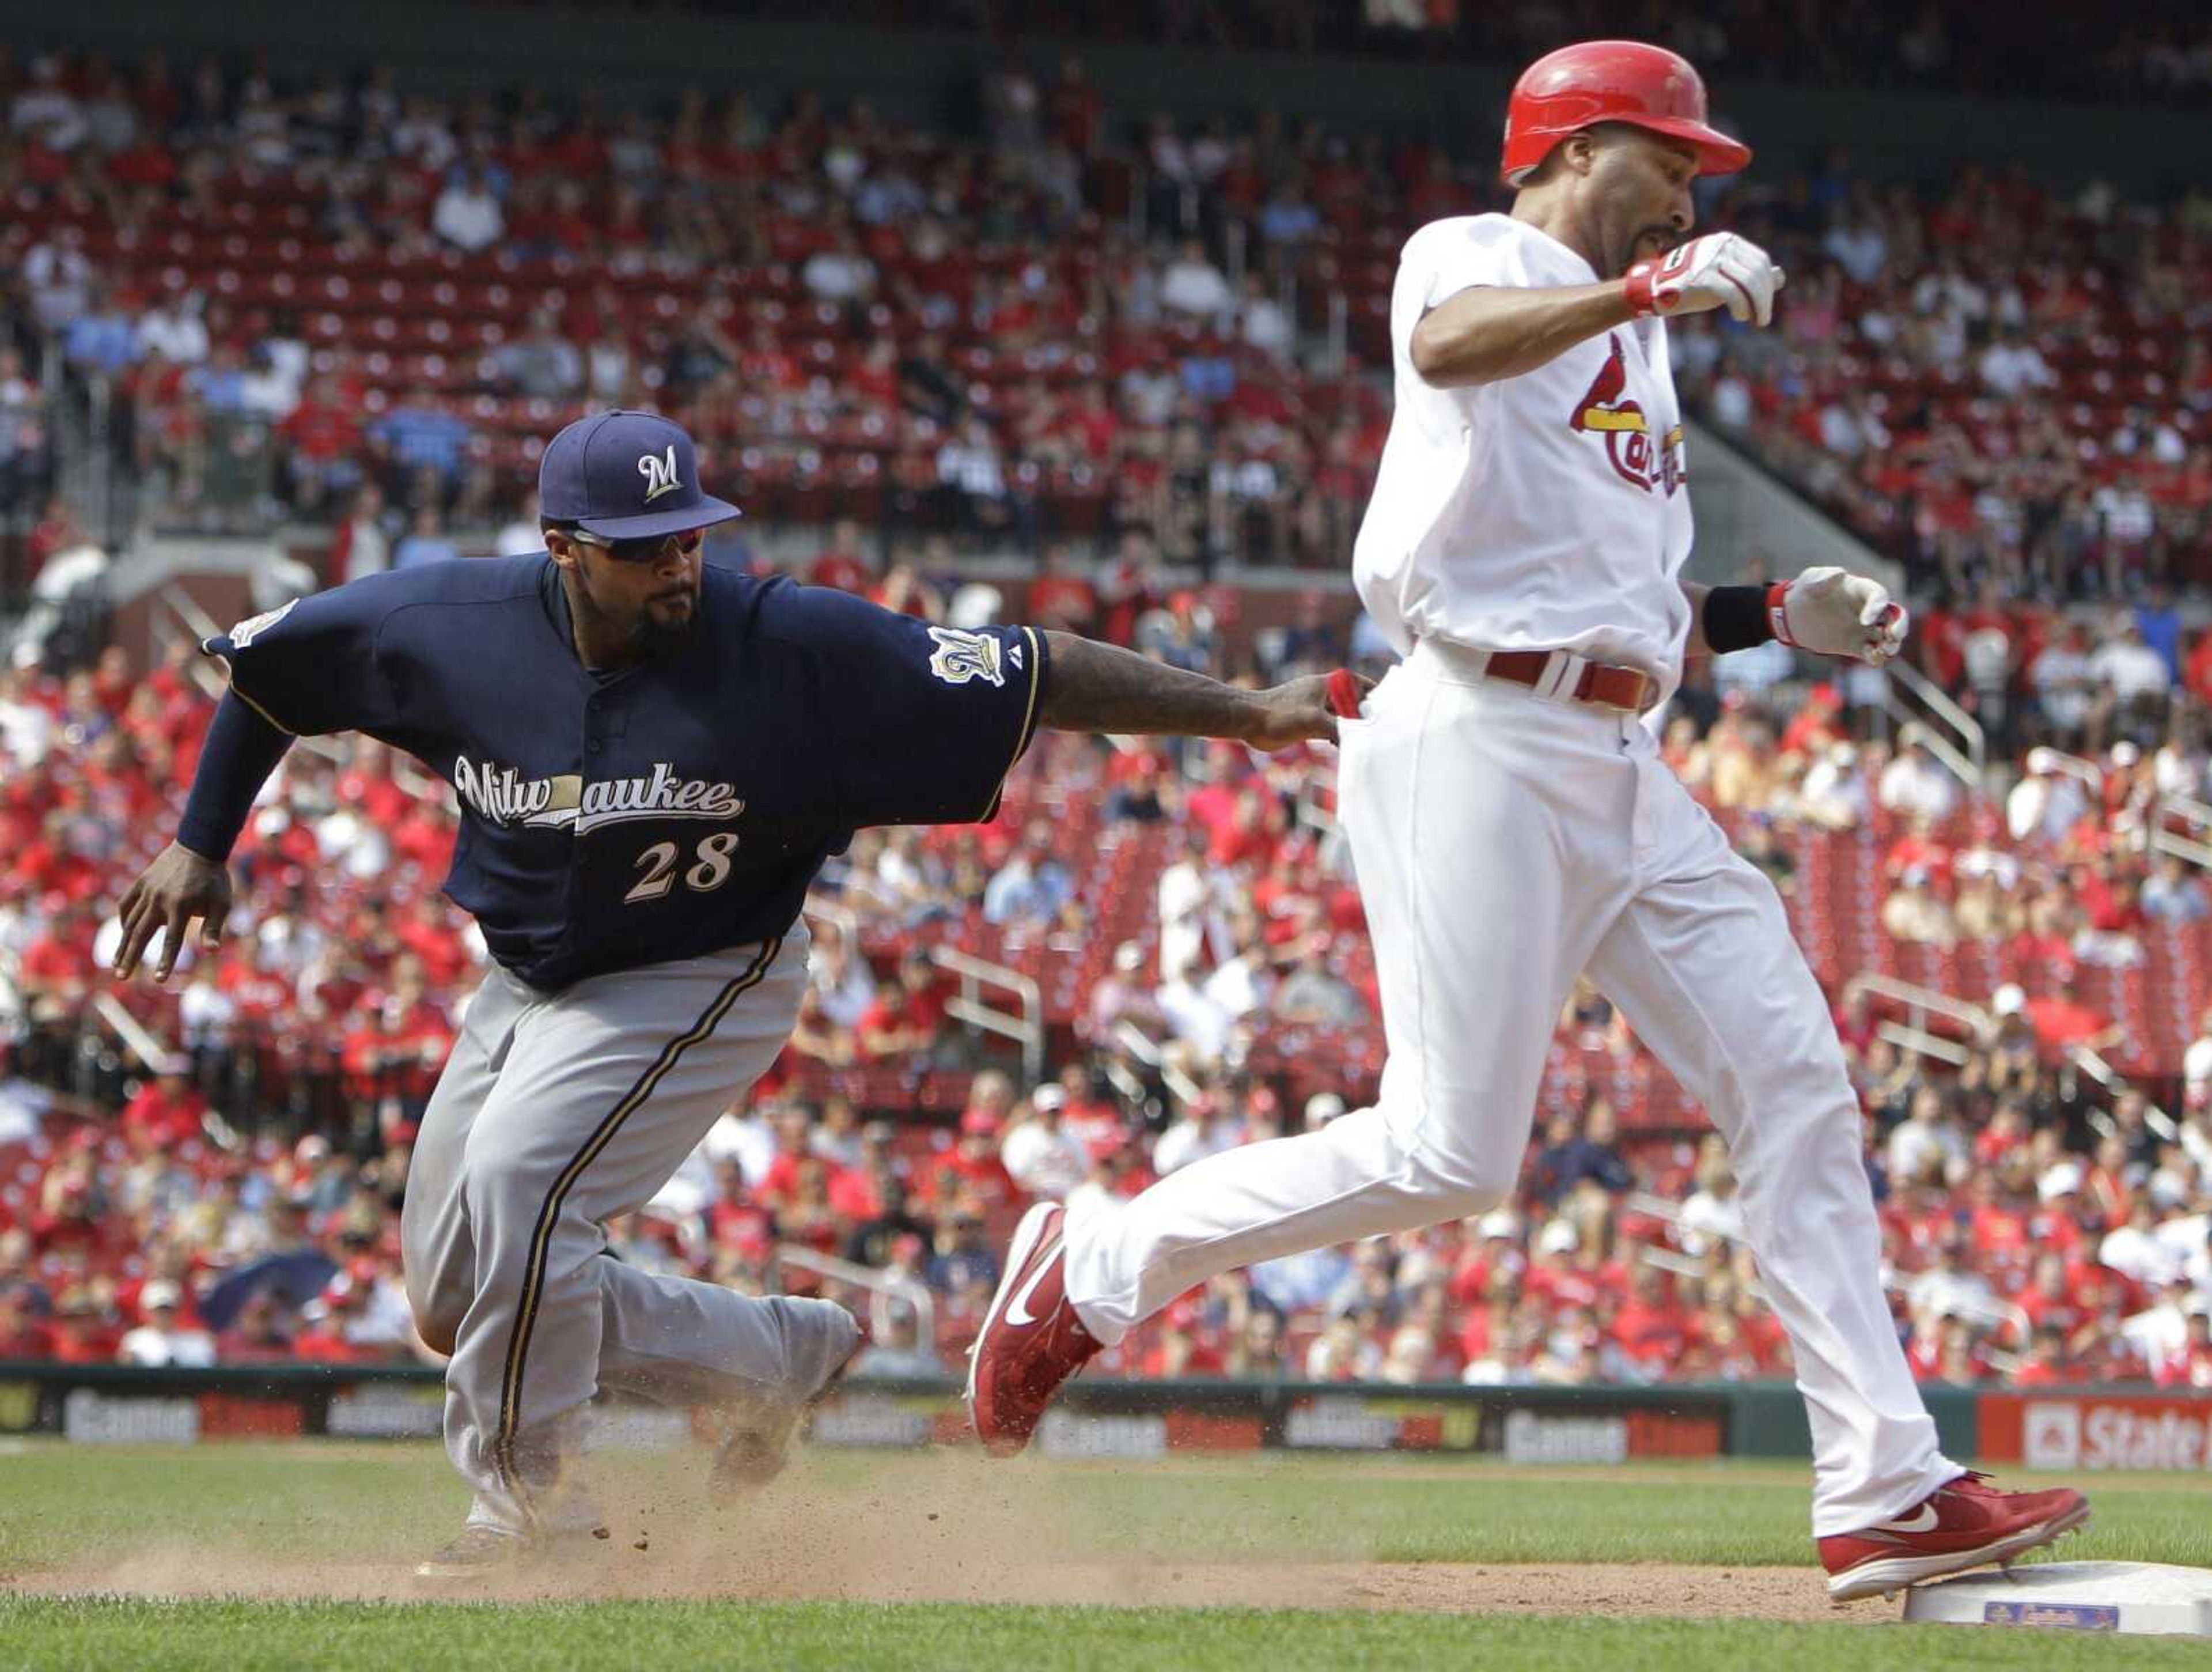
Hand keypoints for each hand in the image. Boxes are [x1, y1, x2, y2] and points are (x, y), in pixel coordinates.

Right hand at [113, 842, 232, 981]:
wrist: (199, 846)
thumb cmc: (214, 879)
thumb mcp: (221, 903)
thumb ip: (214, 927)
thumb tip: (212, 950)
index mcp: (181, 907)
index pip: (172, 941)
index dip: (165, 961)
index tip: (158, 980)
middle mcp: (160, 901)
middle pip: (141, 935)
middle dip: (131, 957)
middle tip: (121, 977)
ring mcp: (147, 891)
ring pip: (130, 922)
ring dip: (123, 944)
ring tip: (116, 963)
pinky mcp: (141, 882)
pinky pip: (126, 903)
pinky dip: (123, 918)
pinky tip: (124, 932)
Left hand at [1245, 670, 1374, 751]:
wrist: (1247, 721)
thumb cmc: (1278, 714)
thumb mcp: (1314, 721)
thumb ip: (1339, 728)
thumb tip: (1360, 738)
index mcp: (1327, 684)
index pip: (1359, 684)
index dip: (1375, 695)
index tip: (1390, 708)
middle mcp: (1323, 694)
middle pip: (1352, 703)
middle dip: (1364, 717)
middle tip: (1381, 732)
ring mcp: (1314, 708)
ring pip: (1340, 718)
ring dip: (1350, 730)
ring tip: (1365, 744)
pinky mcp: (1306, 723)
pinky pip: (1328, 728)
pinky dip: (1337, 737)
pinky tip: (1342, 749)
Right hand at [1625, 233, 1784, 326]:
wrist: (1654, 290)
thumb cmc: (1690, 285)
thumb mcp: (1725, 277)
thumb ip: (1750, 274)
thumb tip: (1780, 276)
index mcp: (1728, 241)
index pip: (1760, 260)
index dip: (1767, 285)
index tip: (1764, 305)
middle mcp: (1721, 245)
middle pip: (1757, 270)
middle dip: (1765, 297)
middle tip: (1763, 318)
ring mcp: (1710, 259)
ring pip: (1748, 281)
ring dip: (1758, 304)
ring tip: (1757, 320)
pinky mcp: (1701, 275)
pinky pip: (1732, 291)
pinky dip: (1741, 306)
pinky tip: (1740, 316)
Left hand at [1769, 567, 1909, 665]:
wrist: (1793, 615)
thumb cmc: (1805, 592)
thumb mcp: (1810, 581)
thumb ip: (1823, 578)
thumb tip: (1840, 573)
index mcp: (1860, 590)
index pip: (1879, 595)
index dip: (1877, 607)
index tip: (1865, 620)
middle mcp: (1868, 609)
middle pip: (1895, 615)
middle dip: (1900, 625)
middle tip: (1893, 636)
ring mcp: (1865, 629)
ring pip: (1889, 636)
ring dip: (1892, 644)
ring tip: (1883, 650)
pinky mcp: (1857, 645)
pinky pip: (1873, 653)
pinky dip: (1878, 658)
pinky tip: (1872, 659)